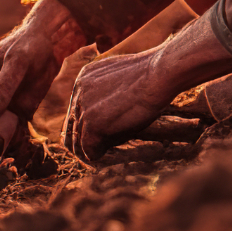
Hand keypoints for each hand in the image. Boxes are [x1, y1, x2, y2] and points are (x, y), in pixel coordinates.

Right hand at [0, 0, 87, 144]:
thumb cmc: (29, 45)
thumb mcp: (16, 64)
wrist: (53, 40)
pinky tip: (24, 154)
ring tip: (8, 163)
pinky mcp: (19, 112)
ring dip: (0, 146)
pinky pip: (14, 132)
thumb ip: (0, 89)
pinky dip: (17, 143)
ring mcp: (2, 105)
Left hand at [64, 10, 231, 164]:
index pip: (75, 111)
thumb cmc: (154, 77)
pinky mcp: (93, 123)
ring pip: (77, 141)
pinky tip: (108, 156)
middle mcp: (78, 91)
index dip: (84, 128)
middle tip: (94, 155)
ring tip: (101, 158)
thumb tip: (111, 120)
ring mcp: (84, 107)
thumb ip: (111, 96)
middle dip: (80, 143)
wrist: (161, 72)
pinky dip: (97, 156)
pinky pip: (89, 149)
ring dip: (89, 152)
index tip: (98, 139)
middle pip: (70, 127)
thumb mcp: (125, 82)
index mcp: (84, 78)